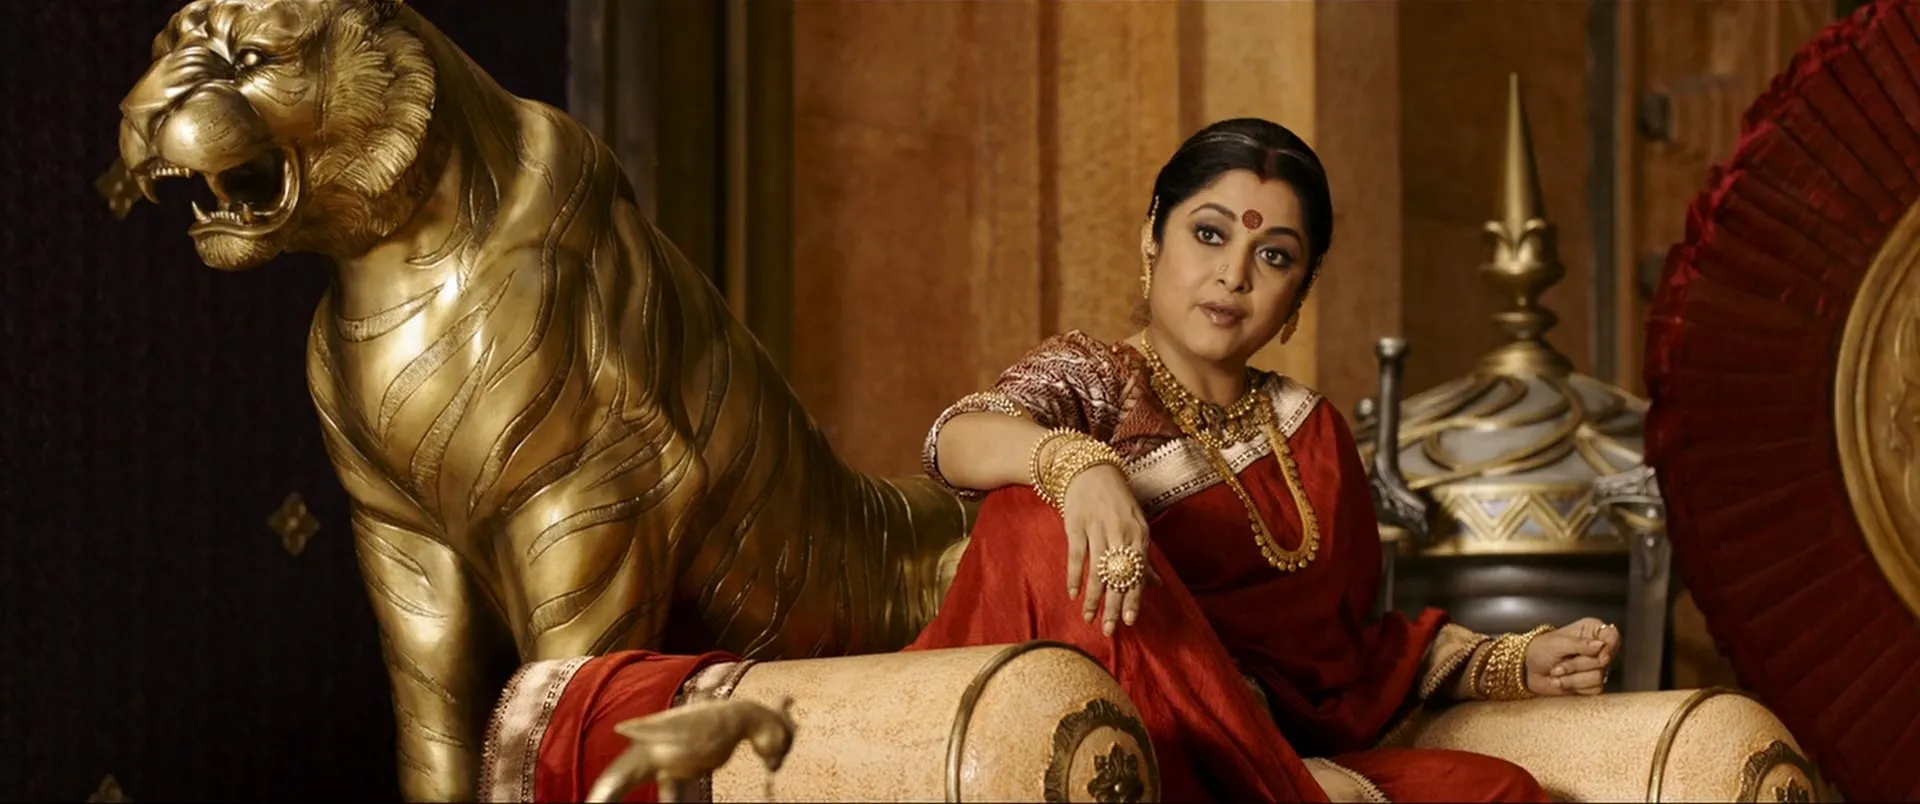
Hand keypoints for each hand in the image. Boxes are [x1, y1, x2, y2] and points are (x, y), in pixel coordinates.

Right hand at [1060, 463, 1159, 635]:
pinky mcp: (1076, 525)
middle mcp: (1120, 533)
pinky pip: (1076, 556)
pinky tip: (1074, 595)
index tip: (1129, 622)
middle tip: (1109, 630)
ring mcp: (1098, 529)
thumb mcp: (1137, 526)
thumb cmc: (1117, 501)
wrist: (1090, 470)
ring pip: (1096, 571)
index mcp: (1139, 535)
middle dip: (1113, 606)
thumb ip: (1143, 558)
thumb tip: (1157, 585)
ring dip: (1093, 598)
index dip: (1133, 599)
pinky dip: (1074, 577)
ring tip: (1089, 619)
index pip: (1137, 574)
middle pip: (1117, 577)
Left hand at [1524, 617, 1619, 695]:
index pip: (1612, 636)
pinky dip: (1574, 686)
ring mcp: (1596, 667)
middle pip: (1603, 661)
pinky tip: (1563, 681)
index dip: (1609, 647)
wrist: (1529, 670)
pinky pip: (1593, 689)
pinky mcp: (1592, 684)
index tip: (1601, 657)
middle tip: (1559, 662)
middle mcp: (1597, 648)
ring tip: (1558, 672)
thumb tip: (1600, 645)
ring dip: (1572, 677)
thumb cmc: (1541, 650)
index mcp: (1591, 631)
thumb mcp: (1558, 643)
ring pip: (1598, 677)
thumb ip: (1580, 644)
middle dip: (1577, 664)